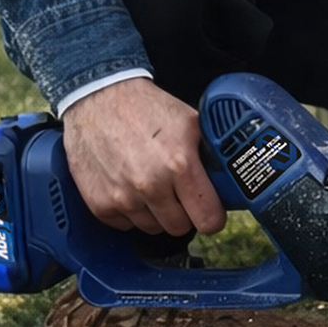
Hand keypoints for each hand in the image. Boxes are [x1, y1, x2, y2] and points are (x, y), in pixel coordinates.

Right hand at [61, 78, 226, 238]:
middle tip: (178, 192)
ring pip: (153, 228)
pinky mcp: (100, 203)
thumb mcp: (190, 123)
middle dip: (183, 213)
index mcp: (179, 164)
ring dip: (155, 213)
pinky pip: (125, 225)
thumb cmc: (145, 108)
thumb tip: (229, 181)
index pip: (208, 219)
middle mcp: (150, 185)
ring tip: (150, 184)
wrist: (98, 98)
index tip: (209, 209)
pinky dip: (129, 211)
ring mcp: (123, 198)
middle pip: (180, 228)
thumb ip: (210, 156)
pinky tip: (128, 186)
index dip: (212, 215)